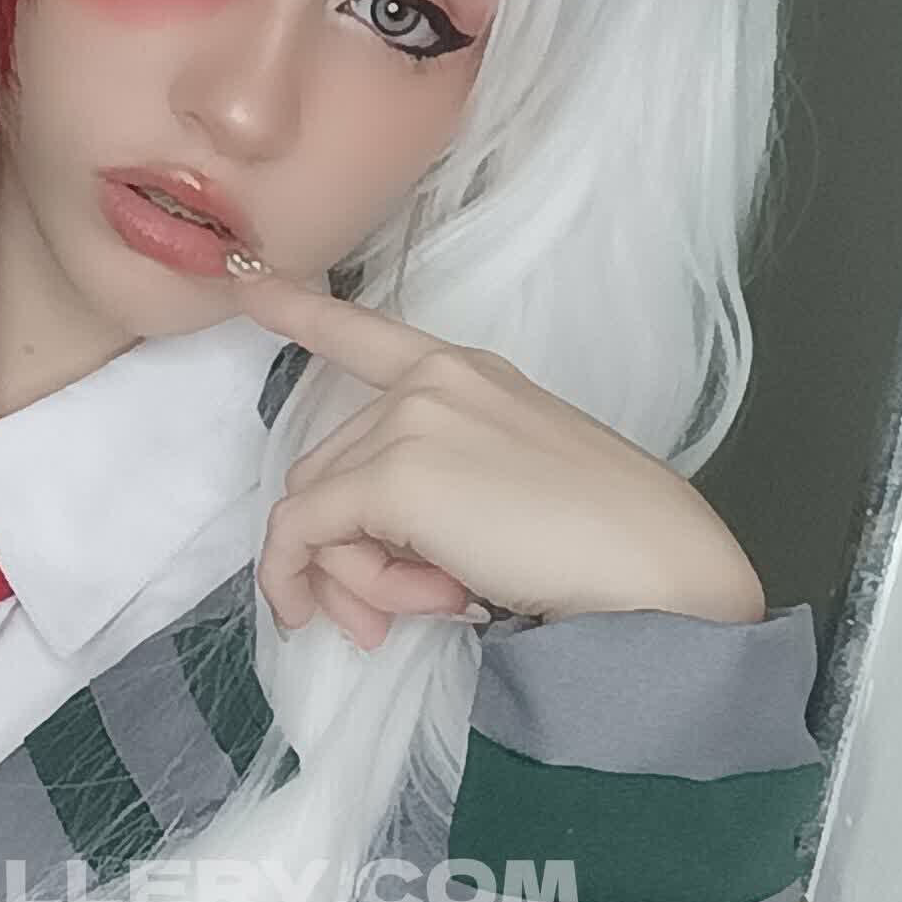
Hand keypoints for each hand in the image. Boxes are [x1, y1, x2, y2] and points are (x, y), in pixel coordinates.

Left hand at [231, 271, 764, 645]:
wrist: (654, 568)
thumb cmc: (605, 545)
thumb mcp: (511, 492)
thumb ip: (437, 495)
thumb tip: (364, 559)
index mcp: (469, 376)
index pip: (364, 333)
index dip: (298, 309)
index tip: (247, 282)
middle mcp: (431, 384)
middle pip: (326, 468)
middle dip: (345, 550)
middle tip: (405, 611)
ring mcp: (410, 424)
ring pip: (315, 510)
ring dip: (356, 578)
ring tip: (438, 603)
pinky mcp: (394, 478)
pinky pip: (304, 537)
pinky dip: (307, 583)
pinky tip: (359, 620)